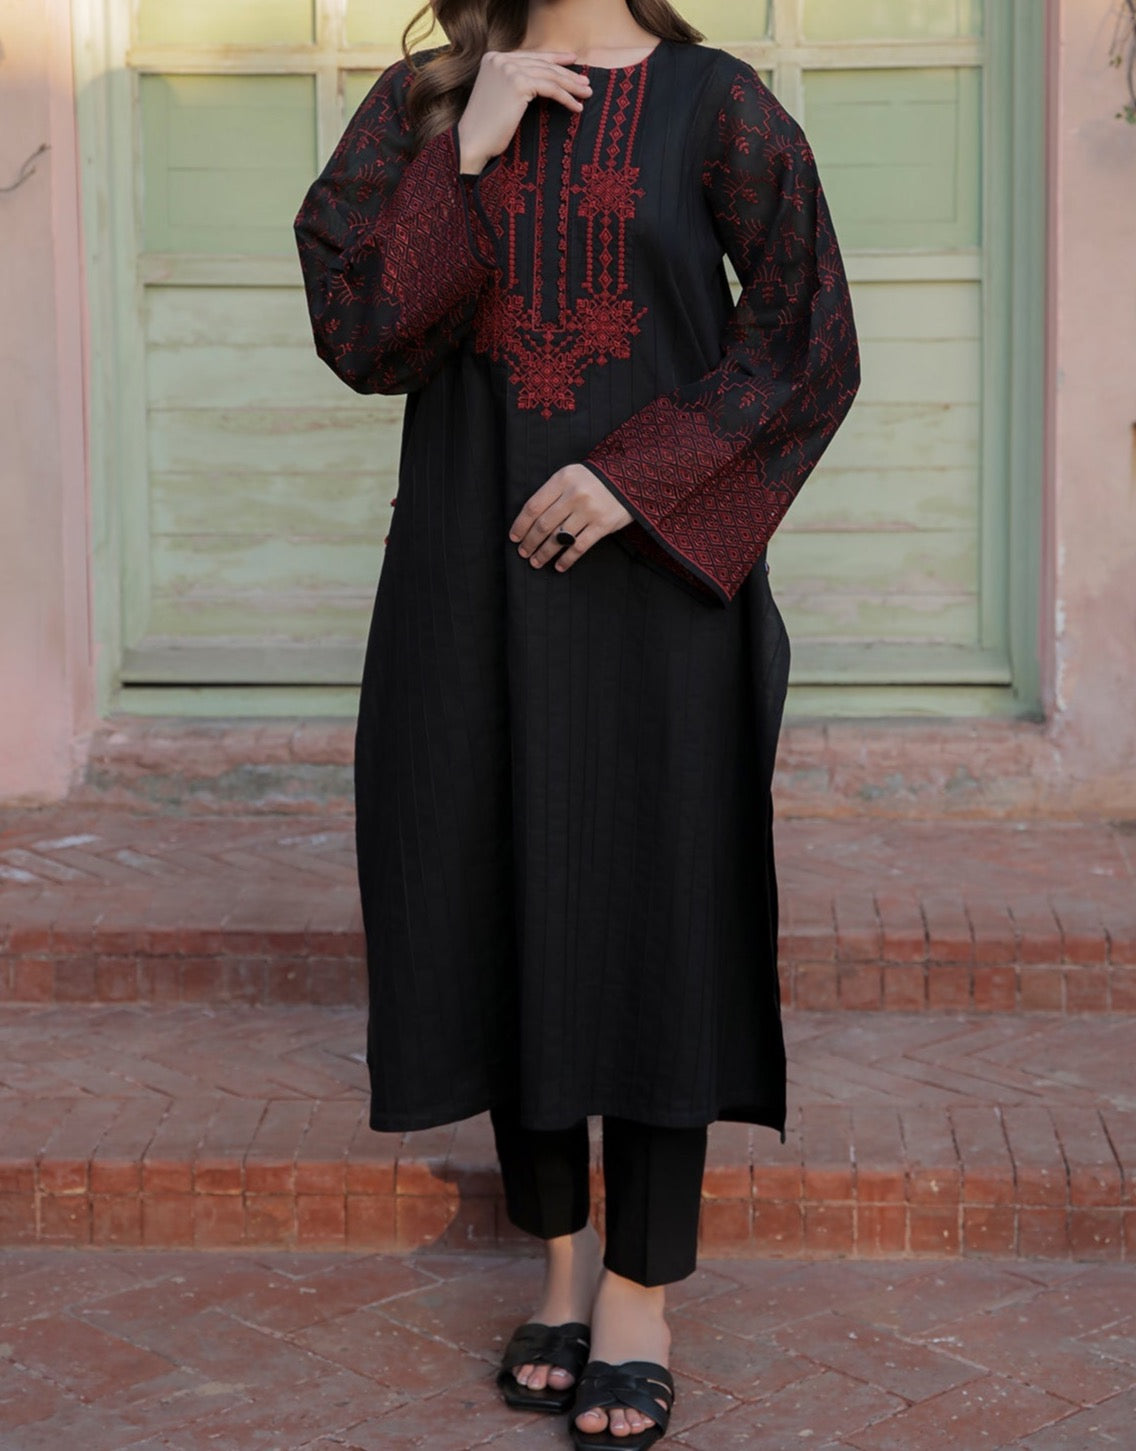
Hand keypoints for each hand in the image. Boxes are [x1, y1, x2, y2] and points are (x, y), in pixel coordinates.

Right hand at [457, 49, 592, 172]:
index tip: (572, 62)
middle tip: (585, 82)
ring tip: (586, 94)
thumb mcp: (499, 96)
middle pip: (542, 64)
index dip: (554, 59)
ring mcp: (509, 69)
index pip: (530, 56)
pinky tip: (576, 107)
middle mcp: (500, 59)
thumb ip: (514, 81)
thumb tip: (542, 81)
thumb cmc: (487, 127)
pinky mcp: (518, 84)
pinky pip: (550, 89)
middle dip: (567, 73)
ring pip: (549, 76)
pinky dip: (566, 98)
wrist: (472, 142)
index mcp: (494, 58)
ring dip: (571, 86)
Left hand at [509, 464, 632, 572]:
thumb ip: (553, 493)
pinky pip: (579, 547)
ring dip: (544, 553)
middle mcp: (575, 494)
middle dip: (530, 542)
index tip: (514, 537)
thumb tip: (530, 520)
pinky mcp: (603, 525)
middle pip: (544, 524)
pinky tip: (559, 566)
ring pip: (559, 538)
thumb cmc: (595, 480)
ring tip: (536, 562)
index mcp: (563, 479)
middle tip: (523, 553)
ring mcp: (589, 510)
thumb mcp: (572, 476)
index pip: (534, 506)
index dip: (521, 525)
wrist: (632, 478)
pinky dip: (567, 559)